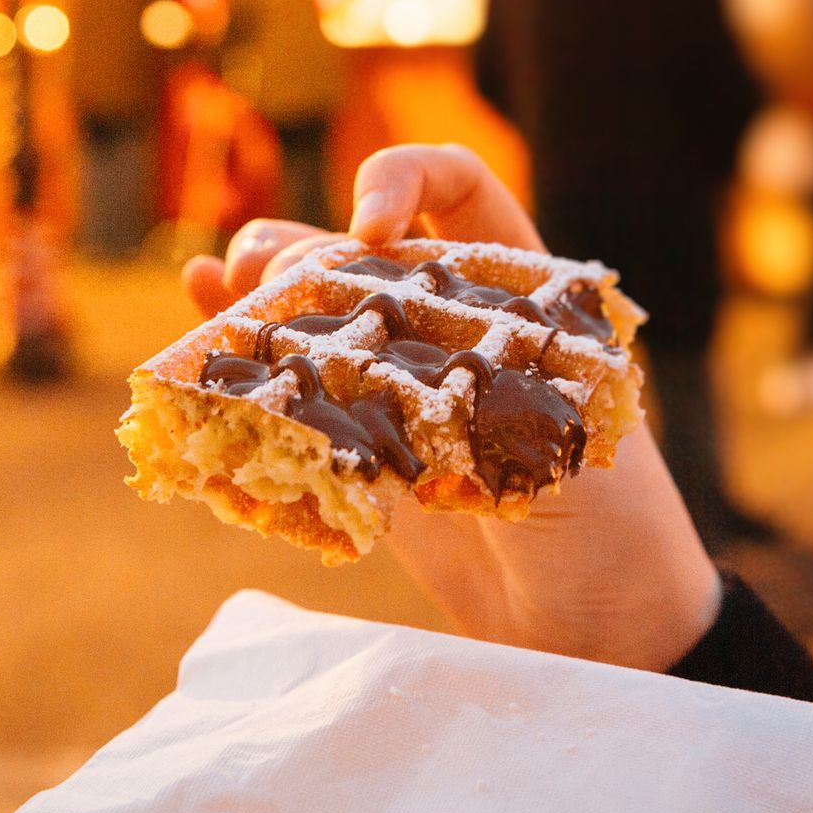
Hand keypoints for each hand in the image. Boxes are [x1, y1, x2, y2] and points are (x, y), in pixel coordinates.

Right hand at [181, 143, 722, 671]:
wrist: (604, 632)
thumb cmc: (612, 524)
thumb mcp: (558, 436)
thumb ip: (459, 380)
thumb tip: (345, 346)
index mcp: (518, 290)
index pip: (458, 188)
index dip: (406, 180)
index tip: (369, 227)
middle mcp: (452, 321)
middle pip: (359, 244)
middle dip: (305, 247)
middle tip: (265, 280)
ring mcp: (403, 382)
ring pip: (314, 299)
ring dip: (260, 278)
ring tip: (219, 282)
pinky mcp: (365, 444)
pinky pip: (294, 377)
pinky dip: (242, 332)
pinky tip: (200, 295)